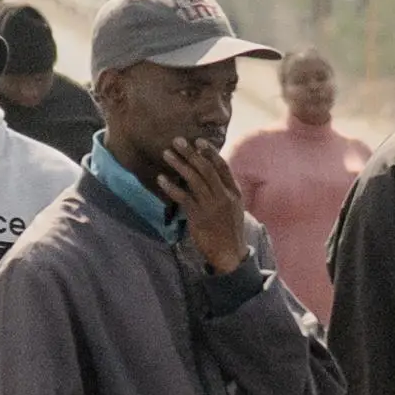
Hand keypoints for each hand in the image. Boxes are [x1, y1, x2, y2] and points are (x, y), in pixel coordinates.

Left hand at [152, 139, 249, 275]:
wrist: (229, 254)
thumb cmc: (228, 229)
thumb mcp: (232, 207)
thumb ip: (222, 191)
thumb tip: (207, 174)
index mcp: (233, 192)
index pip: (222, 167)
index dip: (210, 152)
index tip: (198, 141)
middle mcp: (224, 196)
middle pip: (206, 169)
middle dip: (191, 153)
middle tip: (177, 141)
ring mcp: (211, 206)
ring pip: (194, 179)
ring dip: (179, 165)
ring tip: (167, 154)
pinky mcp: (198, 216)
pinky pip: (183, 197)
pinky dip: (171, 186)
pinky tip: (161, 178)